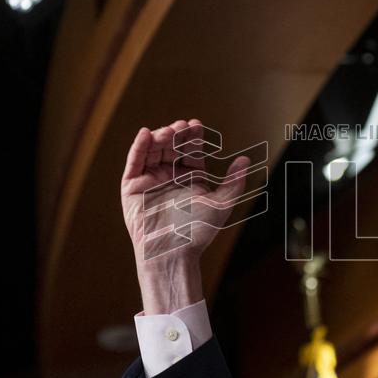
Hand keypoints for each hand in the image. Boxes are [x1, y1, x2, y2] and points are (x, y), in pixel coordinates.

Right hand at [121, 119, 249, 312]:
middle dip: (176, 135)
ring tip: (168, 132)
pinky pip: (134, 162)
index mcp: (189, 178)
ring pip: (153, 151)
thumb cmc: (197, 232)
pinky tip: (146, 134)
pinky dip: (139, 147)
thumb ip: (234, 182)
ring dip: (159, 137)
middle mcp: (169, 176)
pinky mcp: (132, 187)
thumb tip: (245, 160)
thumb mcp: (221, 205)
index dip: (193, 137)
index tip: (197, 125)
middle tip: (182, 127)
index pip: (190, 151)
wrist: (173, 252)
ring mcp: (150, 180)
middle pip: (171, 147)